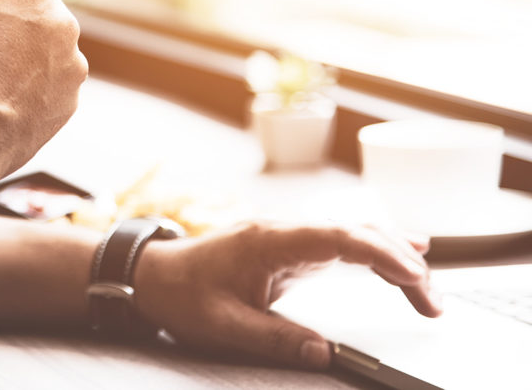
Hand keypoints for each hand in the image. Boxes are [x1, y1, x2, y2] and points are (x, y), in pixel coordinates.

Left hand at [133, 222, 442, 368]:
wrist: (151, 274)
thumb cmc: (182, 294)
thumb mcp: (224, 326)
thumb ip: (275, 339)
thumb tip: (324, 353)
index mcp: (269, 240)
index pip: (339, 236)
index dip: (382, 252)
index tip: (416, 274)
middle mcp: (282, 230)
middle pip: (354, 232)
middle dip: (400, 260)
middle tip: (433, 301)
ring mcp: (285, 235)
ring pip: (350, 233)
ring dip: (390, 254)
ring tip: (428, 285)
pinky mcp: (286, 247)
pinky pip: (338, 242)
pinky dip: (371, 251)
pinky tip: (398, 256)